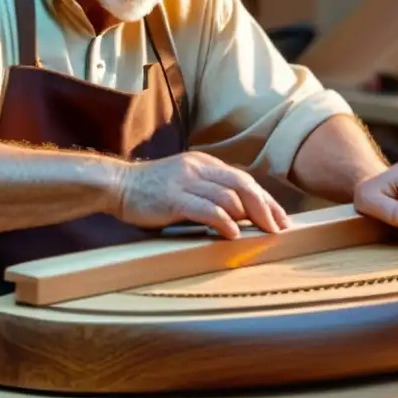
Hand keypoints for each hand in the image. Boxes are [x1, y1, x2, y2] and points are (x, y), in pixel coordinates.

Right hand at [114, 151, 289, 238]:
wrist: (117, 185)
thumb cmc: (152, 190)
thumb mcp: (186, 181)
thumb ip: (210, 190)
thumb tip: (241, 212)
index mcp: (204, 163)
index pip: (243, 179)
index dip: (265, 199)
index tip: (280, 218)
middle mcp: (198, 168)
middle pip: (242, 184)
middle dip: (265, 206)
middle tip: (278, 227)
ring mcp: (185, 181)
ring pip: (228, 195)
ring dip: (249, 215)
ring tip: (262, 232)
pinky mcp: (173, 198)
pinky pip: (205, 208)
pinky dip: (224, 221)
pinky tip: (234, 234)